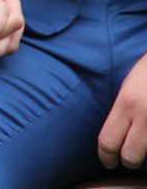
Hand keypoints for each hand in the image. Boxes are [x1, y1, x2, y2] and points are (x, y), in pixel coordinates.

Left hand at [99, 53, 146, 169]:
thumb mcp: (128, 88)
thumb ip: (121, 111)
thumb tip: (115, 135)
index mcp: (126, 104)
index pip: (107, 141)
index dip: (106, 156)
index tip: (108, 161)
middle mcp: (144, 116)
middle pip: (130, 157)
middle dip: (129, 161)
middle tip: (129, 158)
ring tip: (144, 146)